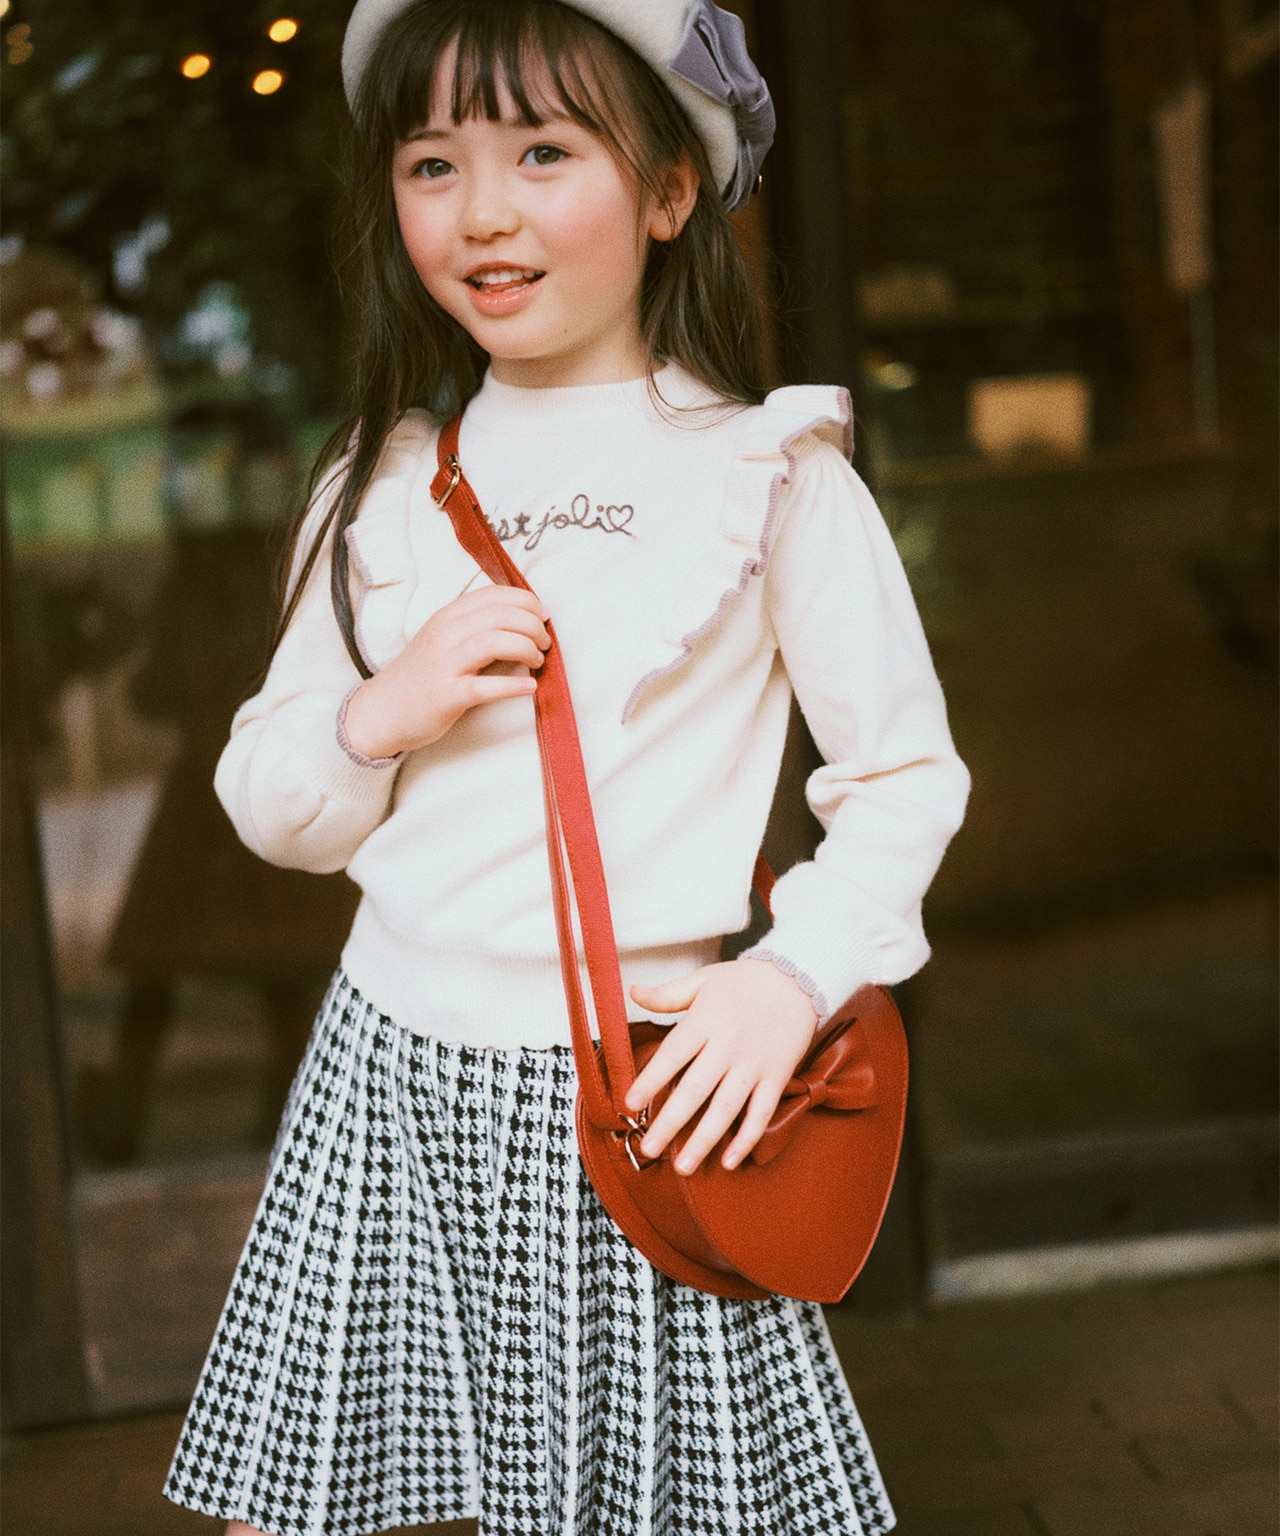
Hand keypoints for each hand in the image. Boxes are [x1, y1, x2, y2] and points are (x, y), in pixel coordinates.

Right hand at [343, 586, 549, 757]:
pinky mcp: (446, 696)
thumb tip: (522, 621)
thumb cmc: (421, 676)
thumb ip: (475, 626)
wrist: (381, 711)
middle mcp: (445, 634)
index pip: (494, 594)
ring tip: (537, 661)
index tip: (542, 616)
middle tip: (545, 642)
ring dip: (526, 649)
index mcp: (448, 616)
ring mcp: (444, 664)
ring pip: (494, 642)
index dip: (527, 601)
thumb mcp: (443, 639)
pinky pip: (485, 687)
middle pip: (501, 615)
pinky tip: (530, 688)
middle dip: (533, 626)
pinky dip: (513, 686)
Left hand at [624, 958, 817, 1174]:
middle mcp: (729, 1045)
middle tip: (649, 1149)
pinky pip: (762, 1112)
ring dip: (704, 1140)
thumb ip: (667, 994)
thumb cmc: (745, 980)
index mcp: (706, 1020)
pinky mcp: (777, 1075)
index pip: (673, 1053)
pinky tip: (729, 1161)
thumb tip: (632, 993)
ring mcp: (754, 1063)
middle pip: (696, 1088)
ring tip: (683, 1166)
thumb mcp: (704, 979)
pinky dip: (747, 1138)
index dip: (651, 1079)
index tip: (630, 1103)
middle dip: (671, 1122)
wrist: (799, 977)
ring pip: (727, 1108)